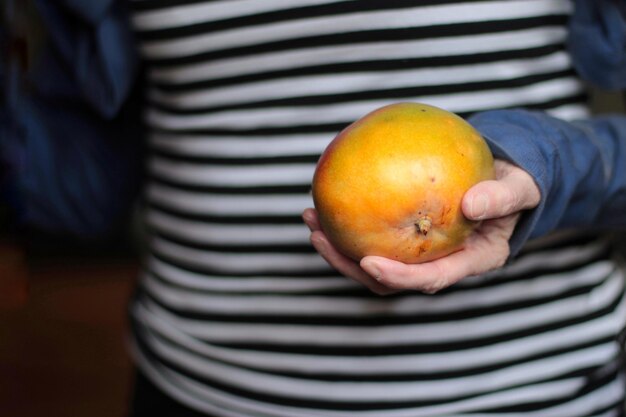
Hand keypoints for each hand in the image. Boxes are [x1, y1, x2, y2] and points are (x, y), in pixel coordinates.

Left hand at [302, 160, 540, 294]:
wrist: (505, 179)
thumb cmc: (515, 186)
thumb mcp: (520, 188)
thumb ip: (502, 197)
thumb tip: (471, 204)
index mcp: (470, 260)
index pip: (431, 279)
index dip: (399, 278)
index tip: (369, 264)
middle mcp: (440, 262)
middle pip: (390, 279)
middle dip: (350, 265)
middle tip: (319, 236)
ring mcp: (421, 251)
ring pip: (374, 260)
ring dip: (339, 246)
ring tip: (311, 218)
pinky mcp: (407, 235)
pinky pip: (375, 232)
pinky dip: (350, 221)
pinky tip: (329, 199)